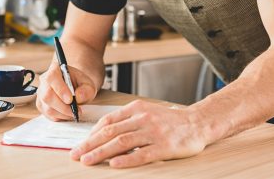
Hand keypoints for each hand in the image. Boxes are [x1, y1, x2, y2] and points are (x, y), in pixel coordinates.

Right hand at [36, 63, 96, 120]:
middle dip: (63, 107)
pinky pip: (48, 115)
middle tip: (75, 111)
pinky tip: (67, 113)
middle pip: (47, 95)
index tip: (70, 100)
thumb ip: (87, 89)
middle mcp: (44, 80)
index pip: (52, 78)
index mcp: (55, 69)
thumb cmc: (80, 84)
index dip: (60, 90)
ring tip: (74, 112)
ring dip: (63, 114)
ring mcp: (41, 93)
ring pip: (48, 108)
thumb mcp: (88, 84)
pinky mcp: (41, 104)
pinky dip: (60, 117)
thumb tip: (79, 96)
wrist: (75, 87)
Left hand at [70, 100, 206, 167]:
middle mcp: (142, 119)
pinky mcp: (164, 146)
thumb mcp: (146, 112)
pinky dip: (127, 159)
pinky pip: (142, 154)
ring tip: (88, 161)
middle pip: (111, 132)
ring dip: (102, 152)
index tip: (80, 145)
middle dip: (90, 144)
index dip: (91, 134)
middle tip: (76, 155)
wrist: (197, 123)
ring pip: (122, 142)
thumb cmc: (168, 120)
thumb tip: (102, 133)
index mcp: (136, 109)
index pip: (108, 121)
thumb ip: (126, 121)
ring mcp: (153, 132)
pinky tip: (114, 164)